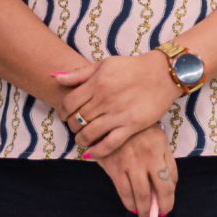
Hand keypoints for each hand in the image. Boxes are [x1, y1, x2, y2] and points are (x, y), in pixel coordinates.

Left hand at [53, 52, 179, 156]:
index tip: (65, 115)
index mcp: (97, 83)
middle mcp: (105, 99)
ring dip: (81, 139)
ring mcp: (118, 114)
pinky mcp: (131, 125)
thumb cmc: (132, 67)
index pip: (69, 103)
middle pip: (77, 120)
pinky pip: (109, 144)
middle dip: (72, 126)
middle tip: (75, 127)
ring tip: (83, 138)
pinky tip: (92, 152)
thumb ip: (79, 73)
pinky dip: (97, 151)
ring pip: (89, 134)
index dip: (63, 112)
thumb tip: (54, 77)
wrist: (162, 73)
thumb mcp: (104, 64)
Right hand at [94, 125, 178, 216]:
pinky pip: (121, 191)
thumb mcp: (161, 140)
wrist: (115, 117)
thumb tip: (170, 188)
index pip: (167, 183)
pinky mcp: (113, 167)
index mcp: (159, 150)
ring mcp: (127, 164)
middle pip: (152, 192)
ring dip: (141, 209)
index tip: (167, 208)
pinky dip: (128, 202)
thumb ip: (167, 162)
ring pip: (136, 195)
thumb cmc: (143, 131)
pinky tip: (131, 206)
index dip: (169, 200)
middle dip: (156, 209)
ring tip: (144, 214)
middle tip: (156, 216)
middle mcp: (144, 159)